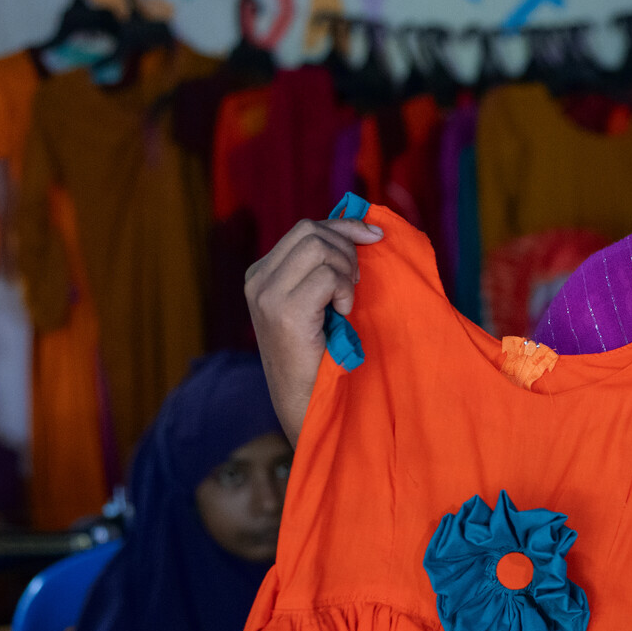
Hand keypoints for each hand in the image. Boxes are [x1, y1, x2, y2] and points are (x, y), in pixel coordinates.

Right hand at [245, 216, 384, 441]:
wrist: (307, 404)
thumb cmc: (320, 355)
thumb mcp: (317, 303)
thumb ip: (322, 270)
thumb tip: (359, 230)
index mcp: (261, 275)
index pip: (305, 229)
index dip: (343, 226)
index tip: (374, 234)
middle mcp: (257, 280)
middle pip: (310, 231)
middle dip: (347, 248)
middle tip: (356, 283)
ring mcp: (266, 295)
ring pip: (319, 247)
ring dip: (346, 270)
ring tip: (347, 300)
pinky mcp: (284, 312)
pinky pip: (327, 276)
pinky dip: (345, 291)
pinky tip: (342, 314)